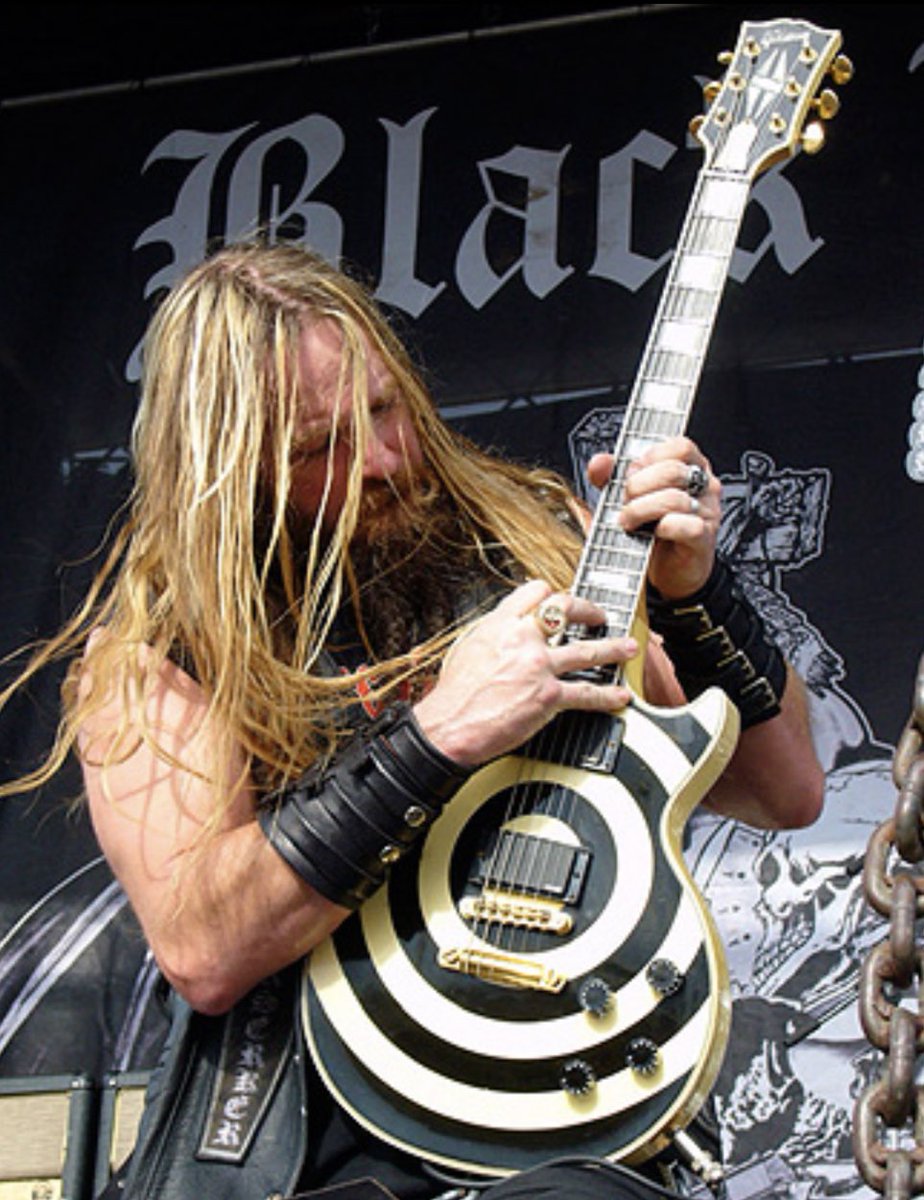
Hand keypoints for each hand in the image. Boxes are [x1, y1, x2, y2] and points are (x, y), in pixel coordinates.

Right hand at [413, 580, 635, 766]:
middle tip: (600, 616)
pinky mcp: (548, 696)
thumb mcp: (469, 646)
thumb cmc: (454, 693)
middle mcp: (523, 639)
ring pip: (587, 650)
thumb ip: (495, 632)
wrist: (450, 725)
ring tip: (628, 647)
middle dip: (589, 610)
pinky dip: (607, 696)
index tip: (559, 600)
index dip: (551, 594)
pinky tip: (618, 696)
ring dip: (613, 648)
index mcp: (500, 623)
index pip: (535, 592)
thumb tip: (508, 628)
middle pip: (566, 609)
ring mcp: (538, 666)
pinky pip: (586, 693)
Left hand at [587, 435, 719, 598]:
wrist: (666, 573)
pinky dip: (661, 528)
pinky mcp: (703, 538)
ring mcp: (707, 512)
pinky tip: (651, 534)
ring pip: (674, 498)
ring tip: (627, 521)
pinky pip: (684, 525)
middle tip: (624, 501)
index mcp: (690, 468)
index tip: (631, 472)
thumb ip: (612, 478)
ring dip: (641, 509)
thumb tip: (599, 462)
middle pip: (673, 470)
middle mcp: (703, 487)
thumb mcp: (627, 499)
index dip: (650, 456)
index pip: (679, 445)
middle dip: (638, 485)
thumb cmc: (651, 532)